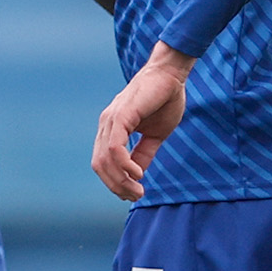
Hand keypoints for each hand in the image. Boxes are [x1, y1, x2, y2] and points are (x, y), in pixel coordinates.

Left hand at [93, 46, 190, 200]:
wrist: (171, 74)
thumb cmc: (164, 99)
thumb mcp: (155, 135)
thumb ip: (143, 153)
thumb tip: (136, 175)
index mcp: (112, 129)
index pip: (103, 162)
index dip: (114, 182)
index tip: (133, 194)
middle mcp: (106, 124)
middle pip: (100, 165)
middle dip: (116, 185)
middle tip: (135, 196)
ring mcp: (111, 119)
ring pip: (105, 160)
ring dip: (120, 180)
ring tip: (138, 189)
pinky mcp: (121, 115)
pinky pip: (116, 148)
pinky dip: (124, 165)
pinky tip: (138, 173)